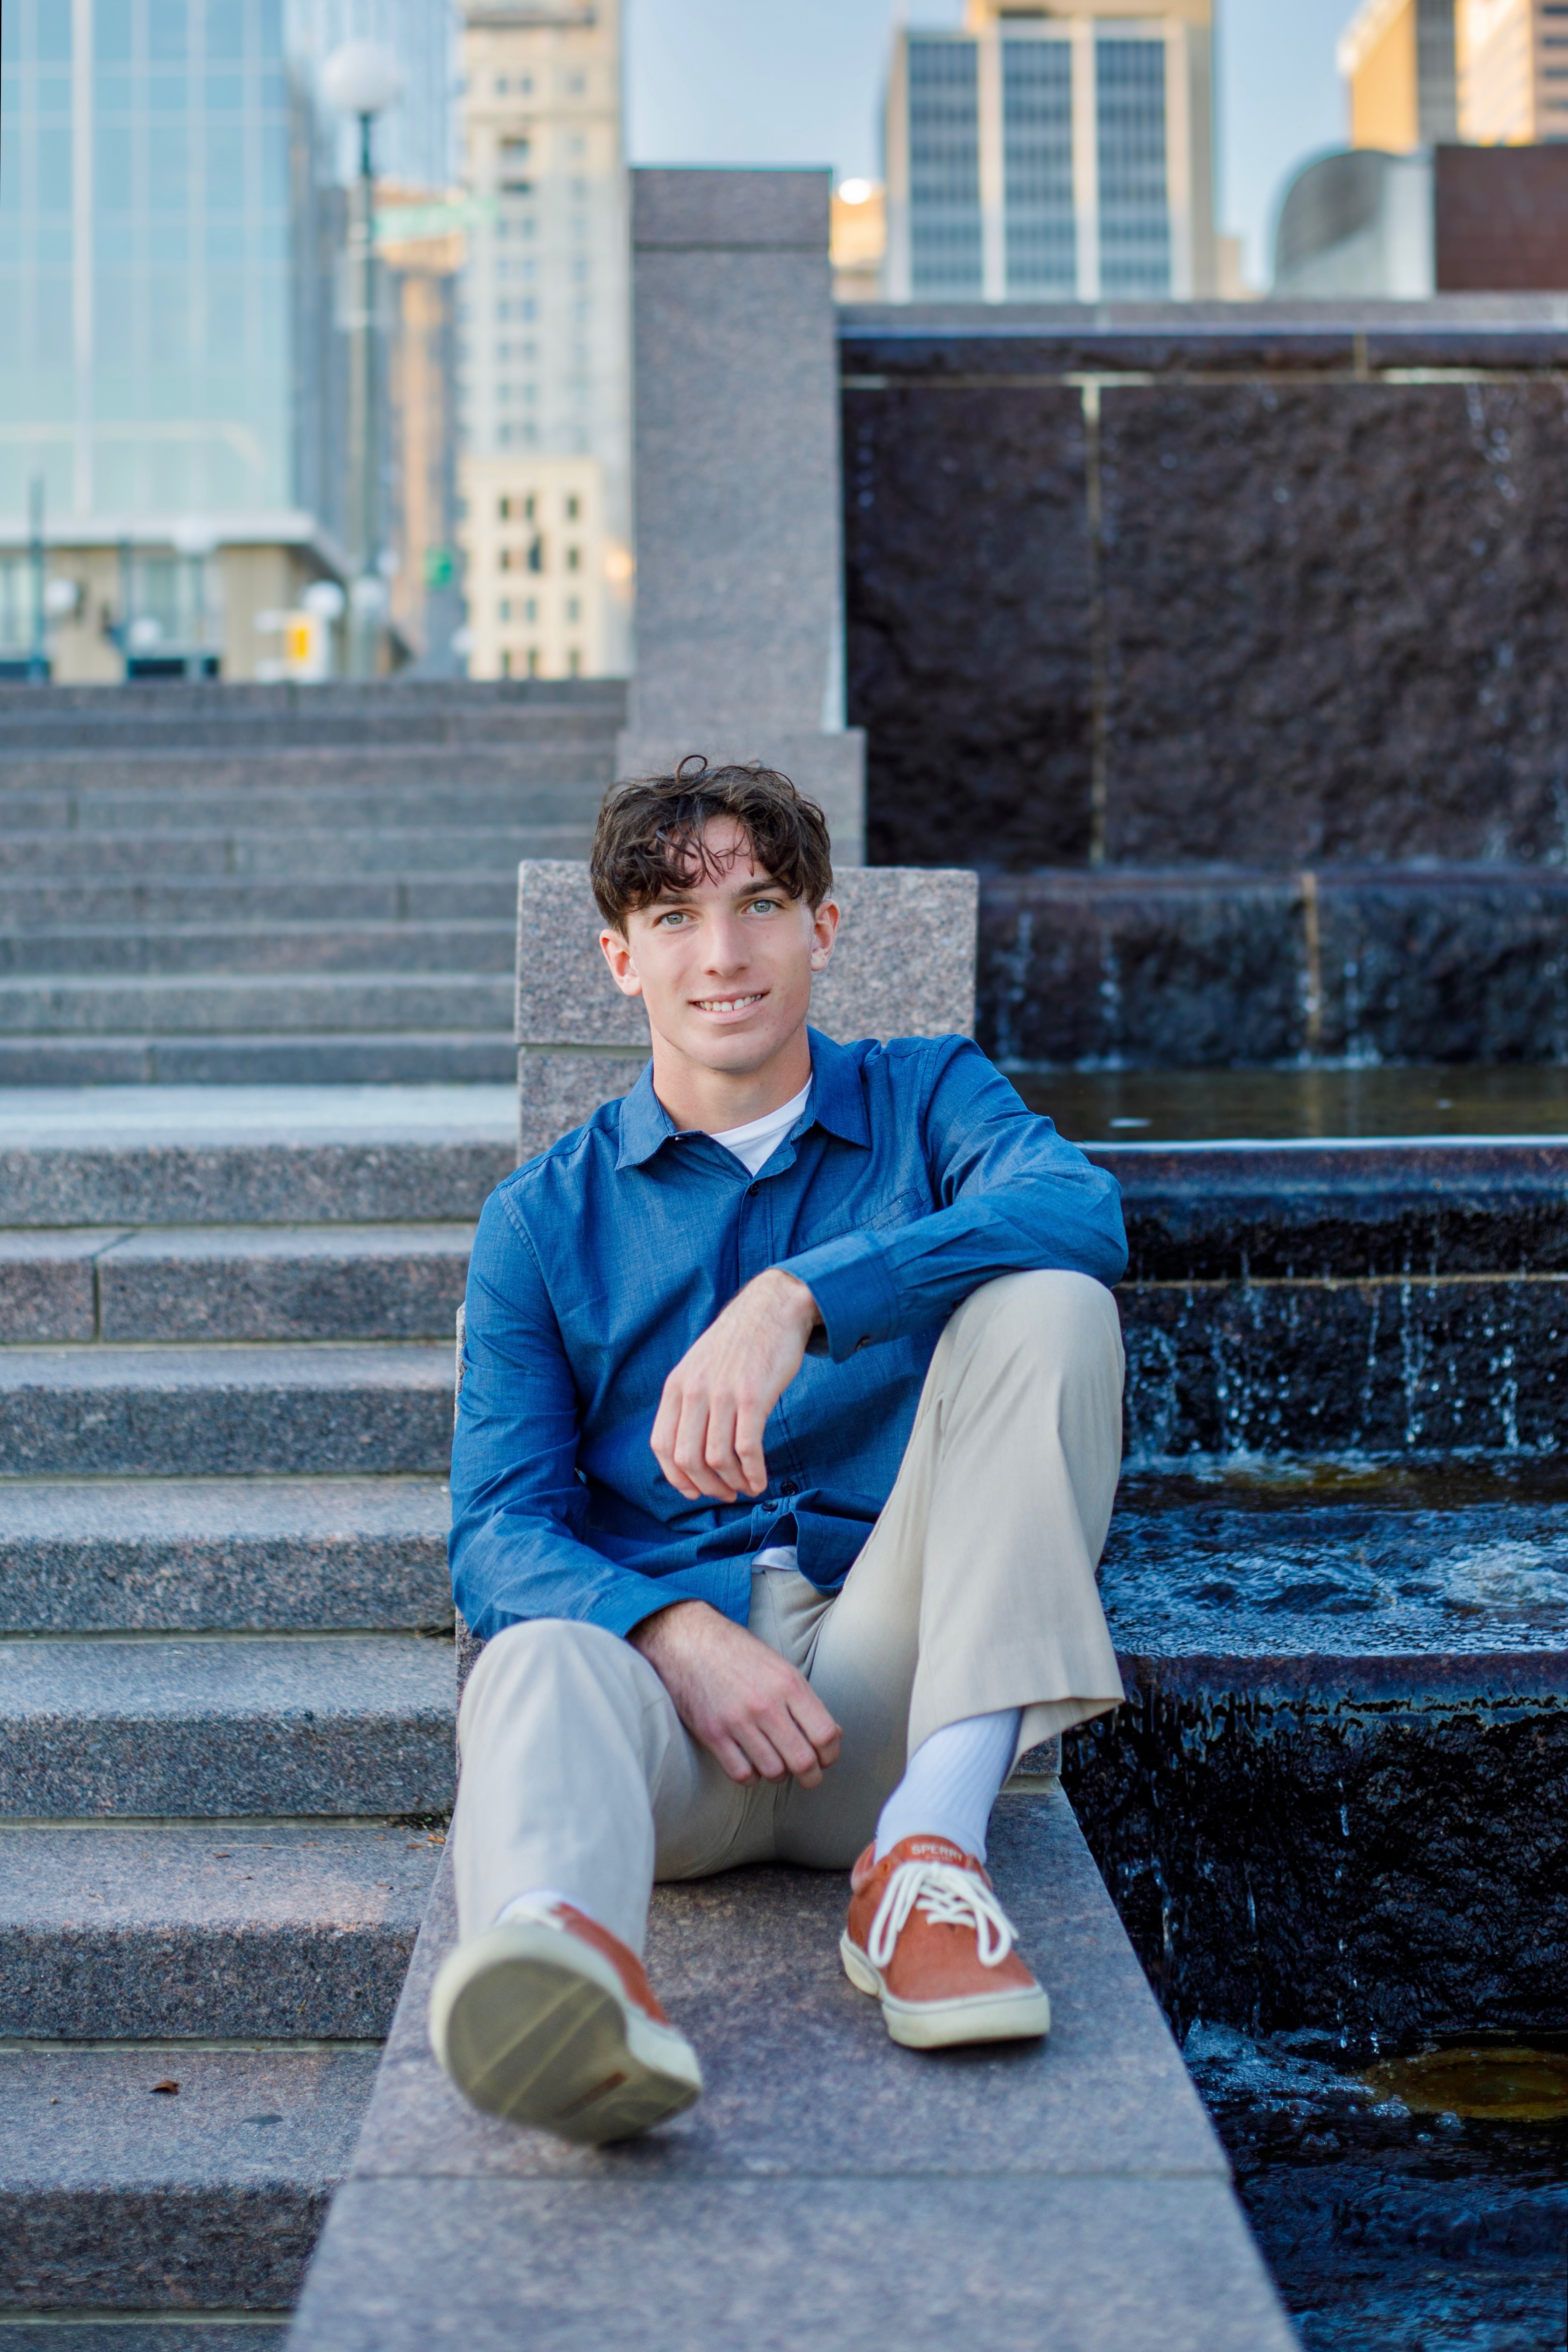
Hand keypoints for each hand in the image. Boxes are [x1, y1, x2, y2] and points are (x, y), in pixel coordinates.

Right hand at [630, 1599, 841, 1785]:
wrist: (689, 1641)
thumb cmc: (739, 1654)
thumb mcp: (780, 1666)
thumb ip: (804, 1700)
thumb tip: (831, 1737)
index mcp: (788, 1684)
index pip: (825, 1734)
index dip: (831, 1754)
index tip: (826, 1759)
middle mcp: (765, 1704)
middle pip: (803, 1761)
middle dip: (812, 1776)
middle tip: (809, 1776)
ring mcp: (737, 1721)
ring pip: (773, 1771)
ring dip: (780, 1775)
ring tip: (777, 1766)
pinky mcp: (712, 1734)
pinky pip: (741, 1774)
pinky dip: (751, 1777)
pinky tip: (752, 1764)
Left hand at [652, 1267, 820, 1502]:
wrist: (772, 1308)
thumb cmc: (739, 1343)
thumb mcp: (699, 1366)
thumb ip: (689, 1401)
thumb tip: (690, 1449)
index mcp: (676, 1386)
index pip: (662, 1446)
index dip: (676, 1478)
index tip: (695, 1491)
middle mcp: (694, 1391)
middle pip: (687, 1459)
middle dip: (706, 1487)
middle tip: (725, 1495)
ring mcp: (722, 1393)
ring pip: (716, 1459)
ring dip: (732, 1483)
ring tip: (746, 1488)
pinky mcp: (753, 1396)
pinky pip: (747, 1448)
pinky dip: (752, 1473)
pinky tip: (760, 1479)